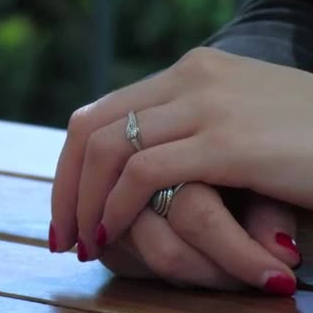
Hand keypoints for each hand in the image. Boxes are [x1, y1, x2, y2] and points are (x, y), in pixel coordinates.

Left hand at [50, 47, 312, 290]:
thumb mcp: (250, 123)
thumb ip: (198, 129)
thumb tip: (142, 166)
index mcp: (195, 69)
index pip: (104, 109)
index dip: (72, 161)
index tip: (66, 204)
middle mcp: (194, 77)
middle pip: (94, 128)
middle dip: (66, 184)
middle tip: (61, 232)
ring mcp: (211, 105)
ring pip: (110, 150)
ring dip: (86, 202)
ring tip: (84, 243)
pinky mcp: (229, 142)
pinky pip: (145, 175)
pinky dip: (116, 209)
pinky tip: (114, 236)